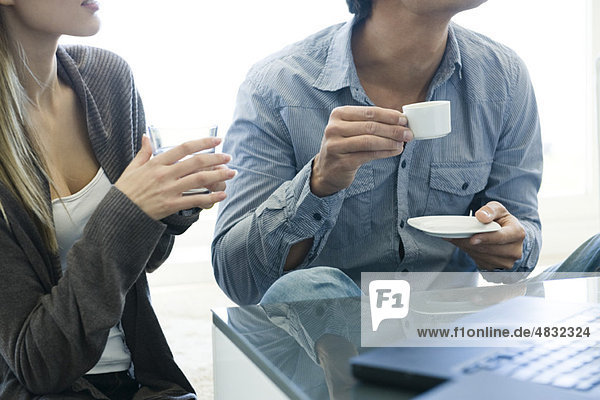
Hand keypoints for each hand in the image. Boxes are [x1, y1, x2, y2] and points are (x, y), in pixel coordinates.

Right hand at [115, 136, 235, 219]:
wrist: (119, 213)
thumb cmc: (126, 190)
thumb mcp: (132, 168)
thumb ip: (143, 152)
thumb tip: (147, 137)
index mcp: (157, 163)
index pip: (184, 148)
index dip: (202, 142)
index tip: (217, 140)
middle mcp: (165, 174)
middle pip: (196, 162)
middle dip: (216, 159)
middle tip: (229, 157)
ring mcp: (169, 190)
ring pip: (199, 180)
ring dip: (218, 176)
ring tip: (232, 173)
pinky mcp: (171, 205)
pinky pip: (195, 200)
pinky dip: (210, 198)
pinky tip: (222, 195)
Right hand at [311, 106, 412, 196]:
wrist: (326, 170)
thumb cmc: (344, 145)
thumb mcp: (352, 129)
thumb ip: (370, 122)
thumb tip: (400, 121)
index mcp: (338, 114)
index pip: (369, 112)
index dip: (389, 116)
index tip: (404, 119)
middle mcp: (334, 128)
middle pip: (370, 126)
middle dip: (393, 129)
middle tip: (408, 133)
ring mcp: (336, 146)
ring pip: (370, 141)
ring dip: (390, 141)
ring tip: (403, 143)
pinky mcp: (342, 162)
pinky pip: (368, 155)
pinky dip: (385, 153)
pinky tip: (395, 151)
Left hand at [446, 201, 525, 270]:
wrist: (506, 234)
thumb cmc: (501, 220)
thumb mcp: (498, 210)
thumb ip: (490, 210)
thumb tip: (481, 216)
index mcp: (518, 233)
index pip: (501, 237)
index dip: (486, 238)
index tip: (472, 238)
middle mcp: (515, 250)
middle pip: (489, 248)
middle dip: (470, 242)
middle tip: (455, 236)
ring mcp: (507, 262)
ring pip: (482, 256)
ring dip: (467, 248)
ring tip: (457, 239)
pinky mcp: (497, 268)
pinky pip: (480, 262)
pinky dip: (470, 253)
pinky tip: (464, 245)